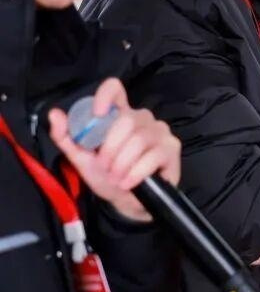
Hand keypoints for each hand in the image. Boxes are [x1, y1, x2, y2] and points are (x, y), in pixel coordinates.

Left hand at [48, 78, 179, 222]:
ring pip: (139, 139)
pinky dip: (136, 172)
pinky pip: (153, 156)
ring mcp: (160, 131)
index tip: (96, 115)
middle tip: (105, 167)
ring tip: (117, 178)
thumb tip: (54, 114)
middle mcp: (142, 118)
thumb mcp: (81, 159)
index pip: (115, 90)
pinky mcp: (172, 148)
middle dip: (111, 148)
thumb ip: (66, 137)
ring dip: (123, 163)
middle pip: (127, 120)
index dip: (106, 96)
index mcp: (119, 115)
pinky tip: (128, 182)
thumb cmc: (106, 176)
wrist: (127, 201)